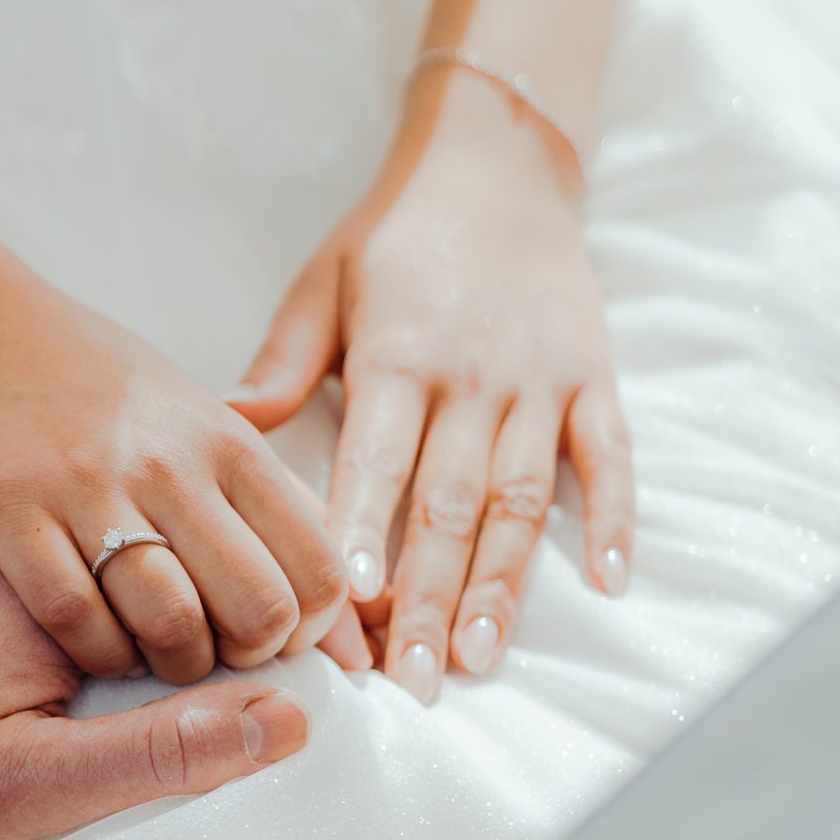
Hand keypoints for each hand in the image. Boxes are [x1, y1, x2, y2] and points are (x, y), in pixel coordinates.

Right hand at [0, 273, 347, 686]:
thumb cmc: (85, 379)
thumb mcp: (197, 418)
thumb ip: (267, 501)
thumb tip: (348, 607)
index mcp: (229, 441)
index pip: (319, 569)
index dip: (309, 631)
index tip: (274, 638)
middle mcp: (170, 464)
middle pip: (260, 612)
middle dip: (246, 660)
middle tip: (212, 655)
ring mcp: (89, 488)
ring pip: (174, 627)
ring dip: (171, 668)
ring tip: (151, 654)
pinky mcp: (11, 513)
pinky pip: (77, 622)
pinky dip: (96, 654)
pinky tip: (92, 640)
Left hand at [0, 492, 311, 839]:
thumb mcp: (26, 795)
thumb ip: (162, 751)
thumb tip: (283, 721)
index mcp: (68, 596)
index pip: (206, 609)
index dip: (237, 658)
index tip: (237, 708)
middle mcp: (20, 535)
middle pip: (145, 566)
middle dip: (167, 625)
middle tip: (104, 710)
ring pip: (73, 547)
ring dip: (95, 597)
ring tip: (36, 684)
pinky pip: (0, 539)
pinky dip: (19, 576)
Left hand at [232, 79, 632, 700]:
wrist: (497, 161)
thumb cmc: (394, 236)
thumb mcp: (321, 285)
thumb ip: (280, 366)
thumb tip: (221, 430)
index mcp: (399, 356)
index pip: (378, 462)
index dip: (365, 534)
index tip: (349, 607)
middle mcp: (474, 378)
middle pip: (450, 505)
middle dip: (430, 597)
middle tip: (413, 677)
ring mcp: (542, 383)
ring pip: (524, 500)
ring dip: (504, 583)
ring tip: (482, 656)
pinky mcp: (595, 379)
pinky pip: (611, 458)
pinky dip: (617, 519)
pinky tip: (609, 582)